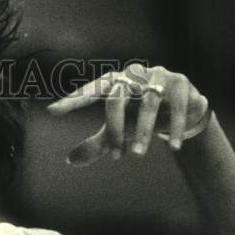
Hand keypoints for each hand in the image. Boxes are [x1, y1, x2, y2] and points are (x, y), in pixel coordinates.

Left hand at [47, 63, 210, 165]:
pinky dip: (174, 128)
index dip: (73, 100)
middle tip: (114, 157)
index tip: (53, 111)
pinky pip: (176, 106)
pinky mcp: (181, 83)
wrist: (182, 108)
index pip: (91, 91)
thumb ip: (98, 143)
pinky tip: (175, 147)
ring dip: (142, 132)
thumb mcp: (120, 129)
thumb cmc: (141, 115)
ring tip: (137, 156)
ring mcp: (158, 75)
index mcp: (114, 82)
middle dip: (113, 129)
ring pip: (147, 103)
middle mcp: (133, 74)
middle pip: (116, 98)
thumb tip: (70, 160)